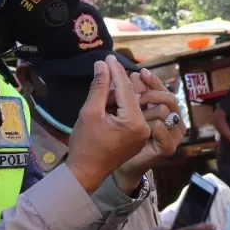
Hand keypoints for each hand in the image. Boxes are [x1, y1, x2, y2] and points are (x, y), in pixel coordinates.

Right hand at [67, 57, 151, 193]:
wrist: (85, 173)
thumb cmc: (85, 144)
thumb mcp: (89, 112)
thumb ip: (98, 87)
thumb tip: (102, 64)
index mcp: (135, 122)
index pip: (126, 89)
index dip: (116, 71)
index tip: (108, 56)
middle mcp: (144, 127)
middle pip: (131, 96)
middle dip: (116, 84)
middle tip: (102, 73)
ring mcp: (143, 133)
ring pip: (132, 104)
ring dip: (117, 95)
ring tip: (101, 93)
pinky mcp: (138, 137)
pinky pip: (132, 114)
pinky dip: (120, 106)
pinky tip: (107, 103)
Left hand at [116, 70, 187, 186]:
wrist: (124, 167)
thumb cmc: (125, 138)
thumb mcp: (128, 111)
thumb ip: (133, 93)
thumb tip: (135, 73)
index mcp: (166, 111)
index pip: (163, 91)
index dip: (153, 81)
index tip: (141, 71)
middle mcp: (174, 122)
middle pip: (169, 98)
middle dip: (150, 93)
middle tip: (133, 95)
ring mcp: (174, 136)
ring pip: (164, 111)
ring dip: (146, 109)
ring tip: (132, 113)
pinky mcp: (168, 147)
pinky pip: (160, 128)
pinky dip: (147, 123)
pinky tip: (138, 126)